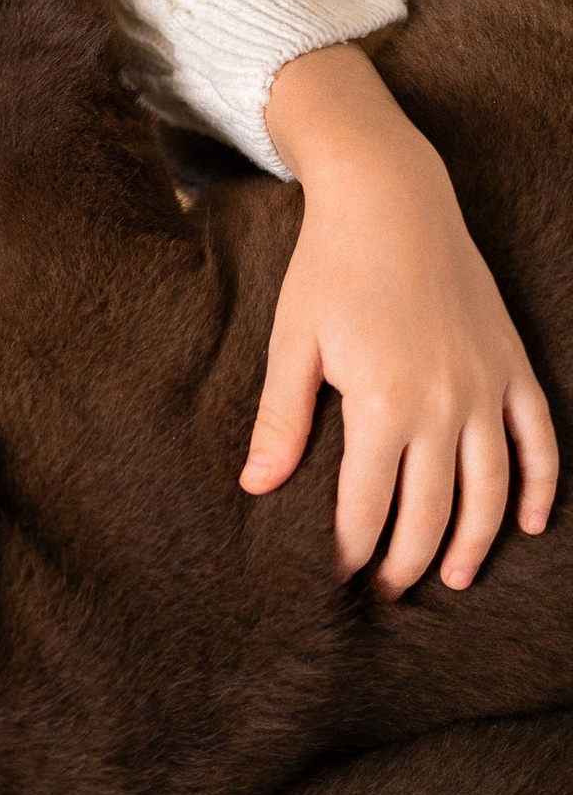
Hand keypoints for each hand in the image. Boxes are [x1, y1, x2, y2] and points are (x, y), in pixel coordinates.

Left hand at [243, 44, 556, 592]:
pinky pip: (539, 441)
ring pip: (491, 491)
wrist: (390, 201)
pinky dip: (538, 487)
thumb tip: (255, 486)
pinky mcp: (514, 366)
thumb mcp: (292, 342)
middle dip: (407, 561)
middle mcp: (445, 407)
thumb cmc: (327, 269)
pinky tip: (526, 524)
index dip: (350, 551)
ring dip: (472, 541)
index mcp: (383, 405)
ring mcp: (487, 388)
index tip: (333, 579)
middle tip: (386, 594)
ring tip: (451, 577)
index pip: (368, 507)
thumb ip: (280, 420)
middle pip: (431, 511)